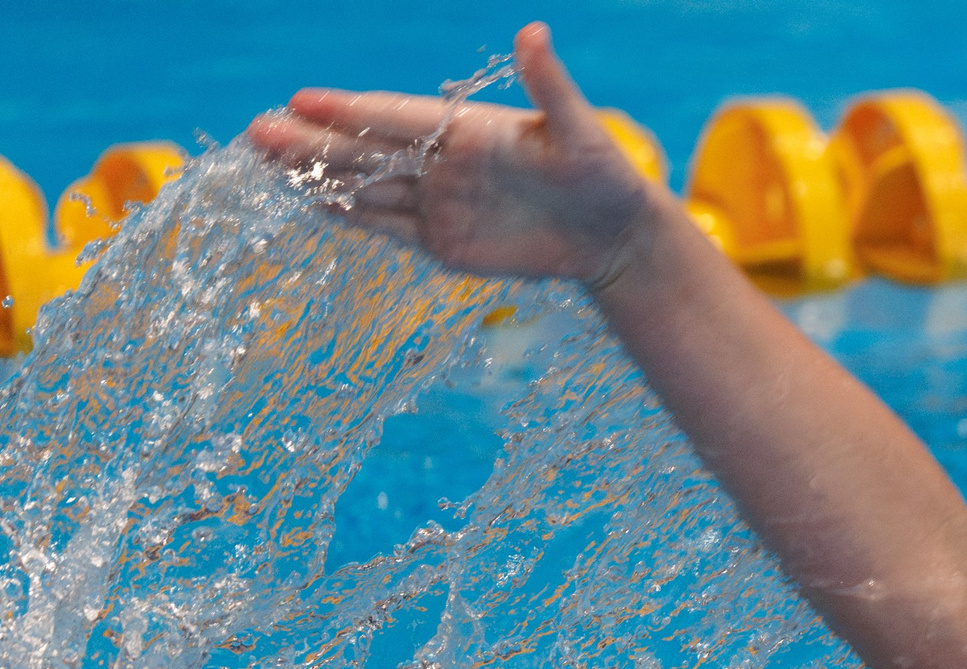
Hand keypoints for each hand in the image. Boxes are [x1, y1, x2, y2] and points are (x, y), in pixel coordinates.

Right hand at [248, 21, 657, 288]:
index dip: (350, 111)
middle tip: (256, 131)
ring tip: (265, 161)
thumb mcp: (582, 133)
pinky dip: (351, 216)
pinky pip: (389, 227)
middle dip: (313, 143)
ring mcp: (440, 202)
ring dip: (318, 175)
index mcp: (467, 128)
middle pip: (367, 150)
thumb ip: (549, 86)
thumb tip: (534, 32)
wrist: (615, 236)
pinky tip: (312, 200)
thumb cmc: (604, 176)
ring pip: (367, 187)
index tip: (301, 100)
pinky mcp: (445, 243)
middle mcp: (444, 161)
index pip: (397, 117)